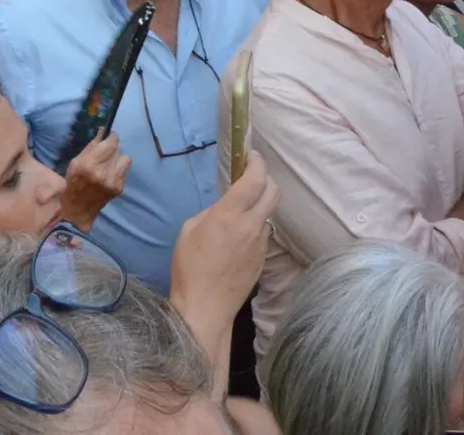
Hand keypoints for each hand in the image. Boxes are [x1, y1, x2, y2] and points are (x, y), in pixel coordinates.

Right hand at [59, 132, 130, 230]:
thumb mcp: (76, 162)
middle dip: (113, 149)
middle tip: (106, 153)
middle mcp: (104, 172)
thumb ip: (92, 146)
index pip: (111, 143)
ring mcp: (114, 181)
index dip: (112, 137)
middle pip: (118, 150)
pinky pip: (125, 171)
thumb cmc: (74, 182)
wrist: (78, 208)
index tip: (110, 137)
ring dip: (118, 159)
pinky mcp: (119, 188)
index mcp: (90, 164)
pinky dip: (119, 170)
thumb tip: (103, 131)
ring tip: (109, 164)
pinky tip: (110, 174)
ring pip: (126, 159)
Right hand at [170, 151, 280, 326]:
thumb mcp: (189, 230)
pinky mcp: (263, 259)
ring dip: (261, 204)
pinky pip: (264, 233)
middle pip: (273, 191)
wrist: (205, 308)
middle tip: (250, 178)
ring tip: (242, 210)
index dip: (256, 162)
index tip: (249, 155)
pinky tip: (240, 237)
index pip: (255, 178)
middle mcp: (251, 225)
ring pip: (269, 213)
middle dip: (265, 178)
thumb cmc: (189, 269)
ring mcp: (261, 243)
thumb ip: (212, 212)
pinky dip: (256, 226)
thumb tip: (225, 207)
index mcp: (229, 214)